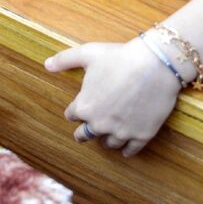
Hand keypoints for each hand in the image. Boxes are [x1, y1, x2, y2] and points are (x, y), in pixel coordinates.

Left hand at [45, 38, 181, 156]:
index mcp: (84, 107)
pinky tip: (126, 149)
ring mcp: (121, 131)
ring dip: (106, 140)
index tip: (81, 107)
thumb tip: (47, 64)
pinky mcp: (141, 135)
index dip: (76, 110)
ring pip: (109, 144)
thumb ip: (65, 59)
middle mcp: (100, 124)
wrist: (155, 64)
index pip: (72, 115)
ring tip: (108, 136)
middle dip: (85, 131)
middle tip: (87, 130)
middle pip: (85, 135)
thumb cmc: (120, 56)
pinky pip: (131, 150)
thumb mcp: (88, 53)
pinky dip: (127, 149)